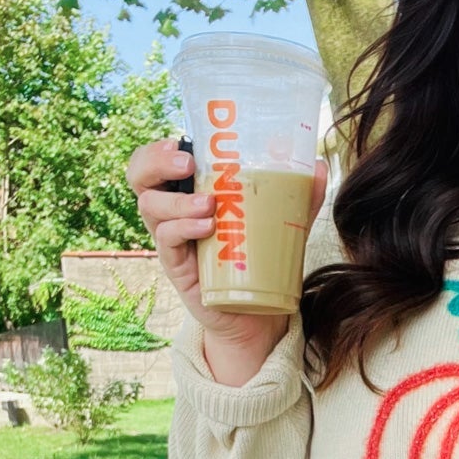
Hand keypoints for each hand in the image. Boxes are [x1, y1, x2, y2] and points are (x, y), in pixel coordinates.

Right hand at [125, 135, 328, 349]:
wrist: (256, 315)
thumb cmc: (260, 260)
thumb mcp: (281, 224)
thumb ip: (297, 197)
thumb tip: (318, 165)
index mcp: (190, 191)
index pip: (158, 160)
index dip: (159, 148)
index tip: (184, 143)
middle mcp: (173, 211)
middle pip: (140, 177)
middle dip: (155, 162)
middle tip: (187, 164)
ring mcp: (172, 238)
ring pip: (150, 206)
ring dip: (177, 200)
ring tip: (210, 205)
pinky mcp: (176, 265)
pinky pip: (166, 240)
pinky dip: (182, 228)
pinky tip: (206, 228)